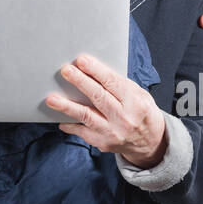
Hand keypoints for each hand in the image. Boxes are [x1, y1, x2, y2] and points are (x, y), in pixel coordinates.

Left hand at [44, 54, 166, 168]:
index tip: (82, 60)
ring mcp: (113, 132)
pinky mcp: (103, 143)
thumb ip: (119, 84)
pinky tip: (60, 119)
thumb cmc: (141, 112)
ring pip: (87, 116)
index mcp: (135, 102)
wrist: (151, 142)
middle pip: (98, 97)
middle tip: (65, 71)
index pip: (113, 83)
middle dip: (80, 82)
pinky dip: (70, 125)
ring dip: (67, 106)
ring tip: (52, 98)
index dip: (96, 71)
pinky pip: (82, 132)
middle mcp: (124, 118)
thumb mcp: (139, 95)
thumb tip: (93, 71)